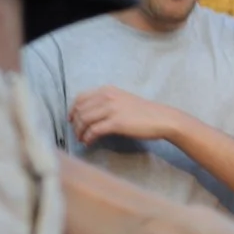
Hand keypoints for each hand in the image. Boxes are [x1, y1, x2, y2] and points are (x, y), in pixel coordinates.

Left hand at [69, 86, 183, 145]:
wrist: (162, 118)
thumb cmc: (144, 112)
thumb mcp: (123, 100)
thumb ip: (107, 103)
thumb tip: (92, 114)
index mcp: (107, 90)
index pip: (80, 98)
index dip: (72, 110)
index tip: (71, 120)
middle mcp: (106, 97)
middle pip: (80, 110)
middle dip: (75, 123)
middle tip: (76, 133)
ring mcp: (111, 109)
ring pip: (84, 120)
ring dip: (79, 132)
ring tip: (82, 139)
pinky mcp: (116, 123)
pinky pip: (94, 130)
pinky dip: (88, 137)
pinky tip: (88, 142)